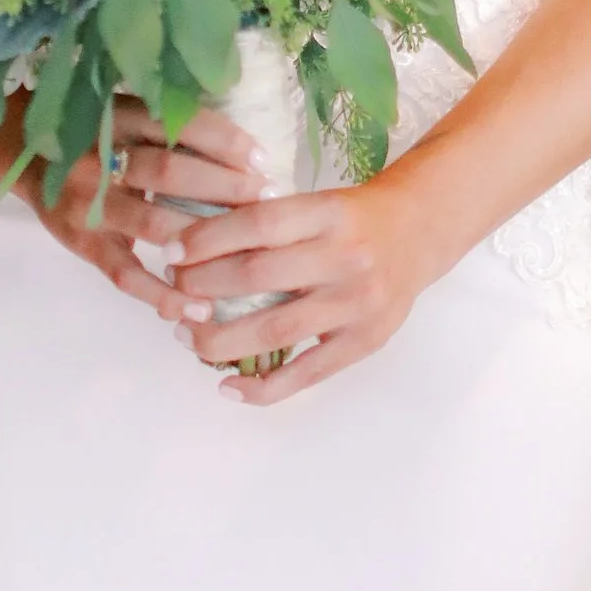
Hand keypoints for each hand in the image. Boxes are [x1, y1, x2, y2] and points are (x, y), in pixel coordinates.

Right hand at [32, 96, 269, 317]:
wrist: (22, 152)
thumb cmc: (92, 135)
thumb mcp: (124, 114)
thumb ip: (169, 128)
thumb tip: (245, 154)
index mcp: (118, 119)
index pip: (179, 125)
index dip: (225, 141)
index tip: (263, 160)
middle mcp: (100, 158)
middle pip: (168, 171)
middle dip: (224, 187)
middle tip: (266, 202)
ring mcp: (89, 204)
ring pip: (152, 222)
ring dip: (204, 238)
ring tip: (247, 252)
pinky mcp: (84, 243)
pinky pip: (126, 274)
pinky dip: (162, 293)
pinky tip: (199, 307)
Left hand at [165, 174, 445, 402]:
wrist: (419, 232)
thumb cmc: (352, 219)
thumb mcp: (317, 204)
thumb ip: (268, 224)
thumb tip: (192, 249)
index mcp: (328, 213)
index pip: (257, 225)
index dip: (207, 240)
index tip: (171, 254)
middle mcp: (345, 257)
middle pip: (258, 277)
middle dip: (202, 287)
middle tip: (173, 293)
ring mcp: (357, 303)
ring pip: (275, 329)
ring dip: (219, 338)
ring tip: (186, 336)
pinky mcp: (365, 341)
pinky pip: (307, 373)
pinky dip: (263, 387)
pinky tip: (227, 387)